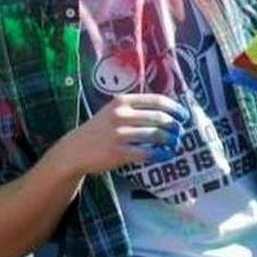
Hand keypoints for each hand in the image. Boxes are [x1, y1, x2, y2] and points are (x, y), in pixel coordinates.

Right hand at [55, 94, 189, 175]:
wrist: (73, 151)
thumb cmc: (99, 130)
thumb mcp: (113, 111)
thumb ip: (136, 108)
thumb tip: (168, 111)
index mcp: (122, 101)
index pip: (157, 101)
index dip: (175, 108)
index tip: (183, 115)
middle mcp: (120, 115)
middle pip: (160, 118)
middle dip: (174, 126)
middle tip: (180, 132)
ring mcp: (118, 134)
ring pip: (156, 135)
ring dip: (170, 140)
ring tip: (174, 144)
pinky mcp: (117, 152)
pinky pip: (146, 152)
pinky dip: (160, 154)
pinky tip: (165, 155)